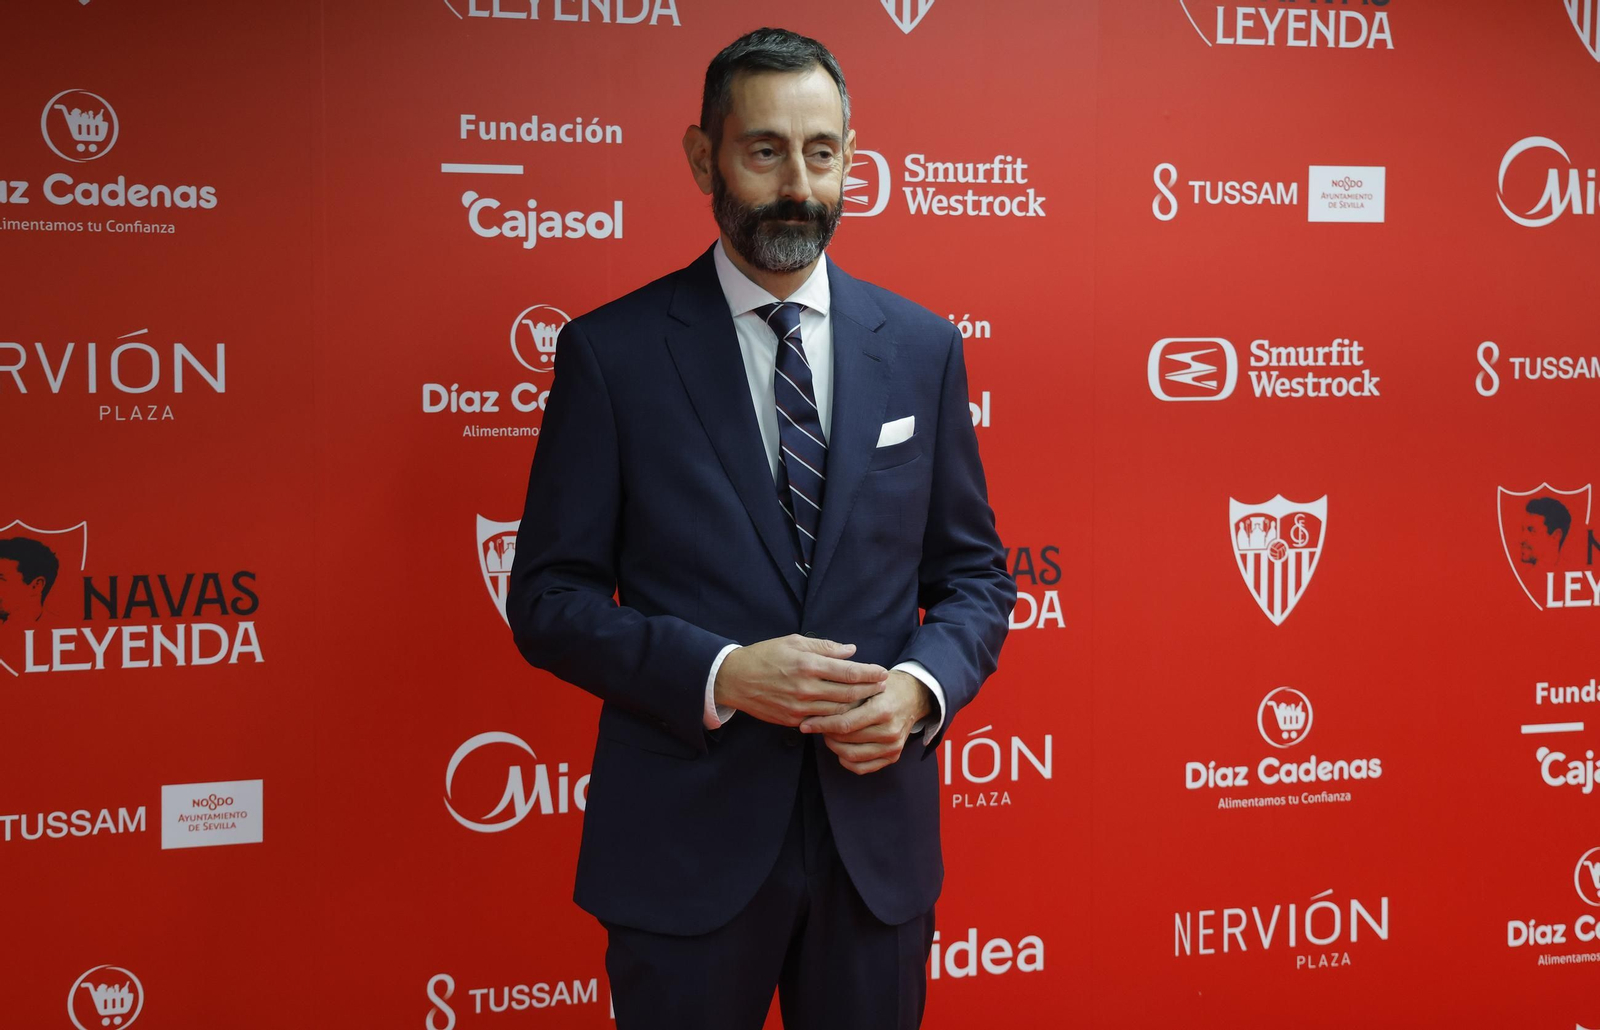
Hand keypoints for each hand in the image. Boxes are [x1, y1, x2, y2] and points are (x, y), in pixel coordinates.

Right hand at [714, 634, 888, 726]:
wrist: (735, 679)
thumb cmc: (765, 655)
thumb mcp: (793, 642)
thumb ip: (825, 647)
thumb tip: (851, 651)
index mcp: (807, 665)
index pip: (848, 672)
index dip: (869, 673)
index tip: (883, 672)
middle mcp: (805, 688)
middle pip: (848, 694)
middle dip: (869, 690)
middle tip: (883, 686)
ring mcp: (799, 707)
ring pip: (838, 711)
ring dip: (856, 705)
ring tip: (868, 698)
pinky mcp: (793, 720)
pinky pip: (821, 721)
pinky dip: (836, 717)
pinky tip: (845, 711)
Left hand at [798, 670, 930, 774]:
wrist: (913, 696)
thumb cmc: (885, 687)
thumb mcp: (867, 683)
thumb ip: (845, 696)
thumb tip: (816, 705)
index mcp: (883, 710)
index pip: (845, 723)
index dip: (821, 725)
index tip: (806, 724)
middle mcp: (890, 731)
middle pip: (846, 740)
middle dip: (826, 734)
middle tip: (816, 725)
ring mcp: (893, 746)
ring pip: (852, 756)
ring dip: (834, 747)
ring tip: (828, 735)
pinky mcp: (893, 756)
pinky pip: (863, 767)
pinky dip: (846, 760)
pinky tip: (841, 748)